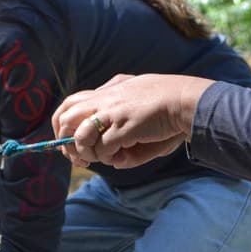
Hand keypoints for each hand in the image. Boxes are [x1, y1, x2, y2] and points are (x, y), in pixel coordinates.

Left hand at [51, 74, 213, 168]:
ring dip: (87, 152)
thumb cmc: (168, 108)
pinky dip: (107, 157)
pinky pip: (102, 148)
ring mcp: (113, 112)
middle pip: (65, 118)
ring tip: (103, 157)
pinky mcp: (123, 126)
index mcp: (107, 91)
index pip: (70, 104)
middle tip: (80, 159)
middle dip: (66, 143)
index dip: (64, 127)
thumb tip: (115, 160)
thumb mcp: (140, 111)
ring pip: (79, 135)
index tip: (71, 144)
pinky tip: (122, 156)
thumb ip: (123, 129)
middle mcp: (105, 99)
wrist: (186, 100)